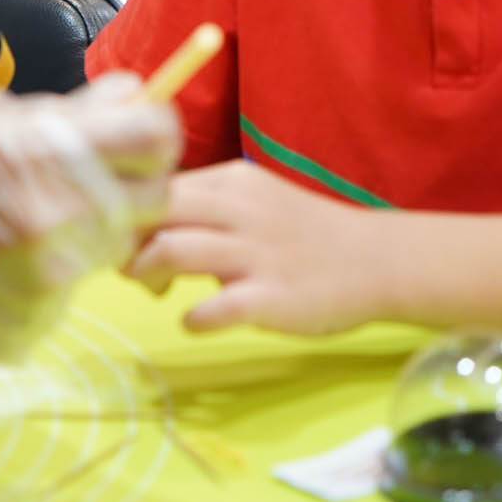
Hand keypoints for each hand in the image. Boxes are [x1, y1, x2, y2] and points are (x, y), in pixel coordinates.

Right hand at [0, 73, 179, 394]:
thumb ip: (61, 113)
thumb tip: (131, 90)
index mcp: (33, 145)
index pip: (151, 131)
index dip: (156, 128)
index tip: (142, 131)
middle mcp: (53, 208)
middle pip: (155, 192)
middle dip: (139, 181)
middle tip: (101, 177)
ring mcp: (51, 272)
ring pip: (119, 239)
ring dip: (98, 225)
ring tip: (36, 219)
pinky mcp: (44, 319)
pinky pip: (79, 283)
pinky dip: (59, 268)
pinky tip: (7, 263)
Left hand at [127, 158, 388, 335]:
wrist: (375, 260)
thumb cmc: (305, 233)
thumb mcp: (256, 201)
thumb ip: (207, 208)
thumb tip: (147, 226)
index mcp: (232, 181)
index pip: (159, 185)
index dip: (131, 212)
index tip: (126, 237)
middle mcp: (239, 209)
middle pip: (157, 209)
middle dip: (128, 240)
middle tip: (127, 267)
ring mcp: (255, 253)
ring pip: (174, 249)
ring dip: (147, 273)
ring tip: (155, 291)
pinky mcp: (271, 297)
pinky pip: (215, 307)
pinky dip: (193, 317)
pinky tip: (195, 321)